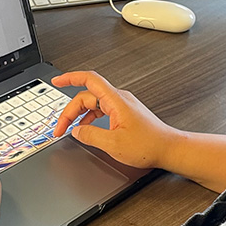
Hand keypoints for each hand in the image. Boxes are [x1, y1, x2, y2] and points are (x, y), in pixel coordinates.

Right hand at [51, 70, 175, 168]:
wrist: (169, 148)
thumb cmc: (149, 145)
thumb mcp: (114, 144)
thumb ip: (91, 135)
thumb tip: (76, 130)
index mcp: (115, 100)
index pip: (89, 79)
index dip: (70, 77)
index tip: (57, 80)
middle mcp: (119, 99)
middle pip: (87, 96)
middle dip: (70, 110)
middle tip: (60, 128)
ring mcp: (122, 105)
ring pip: (93, 104)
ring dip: (79, 115)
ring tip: (69, 129)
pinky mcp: (124, 113)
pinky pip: (101, 110)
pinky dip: (90, 118)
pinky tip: (85, 129)